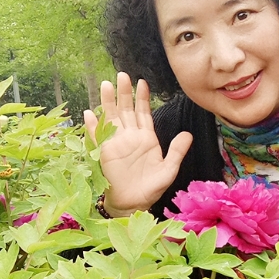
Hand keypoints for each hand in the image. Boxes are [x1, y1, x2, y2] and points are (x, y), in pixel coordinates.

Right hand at [83, 73, 192, 215]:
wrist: (134, 203)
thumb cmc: (152, 188)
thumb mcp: (169, 169)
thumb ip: (177, 151)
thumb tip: (188, 134)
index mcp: (146, 138)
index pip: (143, 113)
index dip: (142, 98)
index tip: (143, 82)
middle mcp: (130, 137)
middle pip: (126, 110)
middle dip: (124, 93)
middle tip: (123, 75)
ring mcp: (116, 143)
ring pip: (111, 117)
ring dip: (108, 102)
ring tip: (107, 85)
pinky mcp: (104, 153)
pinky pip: (97, 136)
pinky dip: (93, 125)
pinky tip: (90, 113)